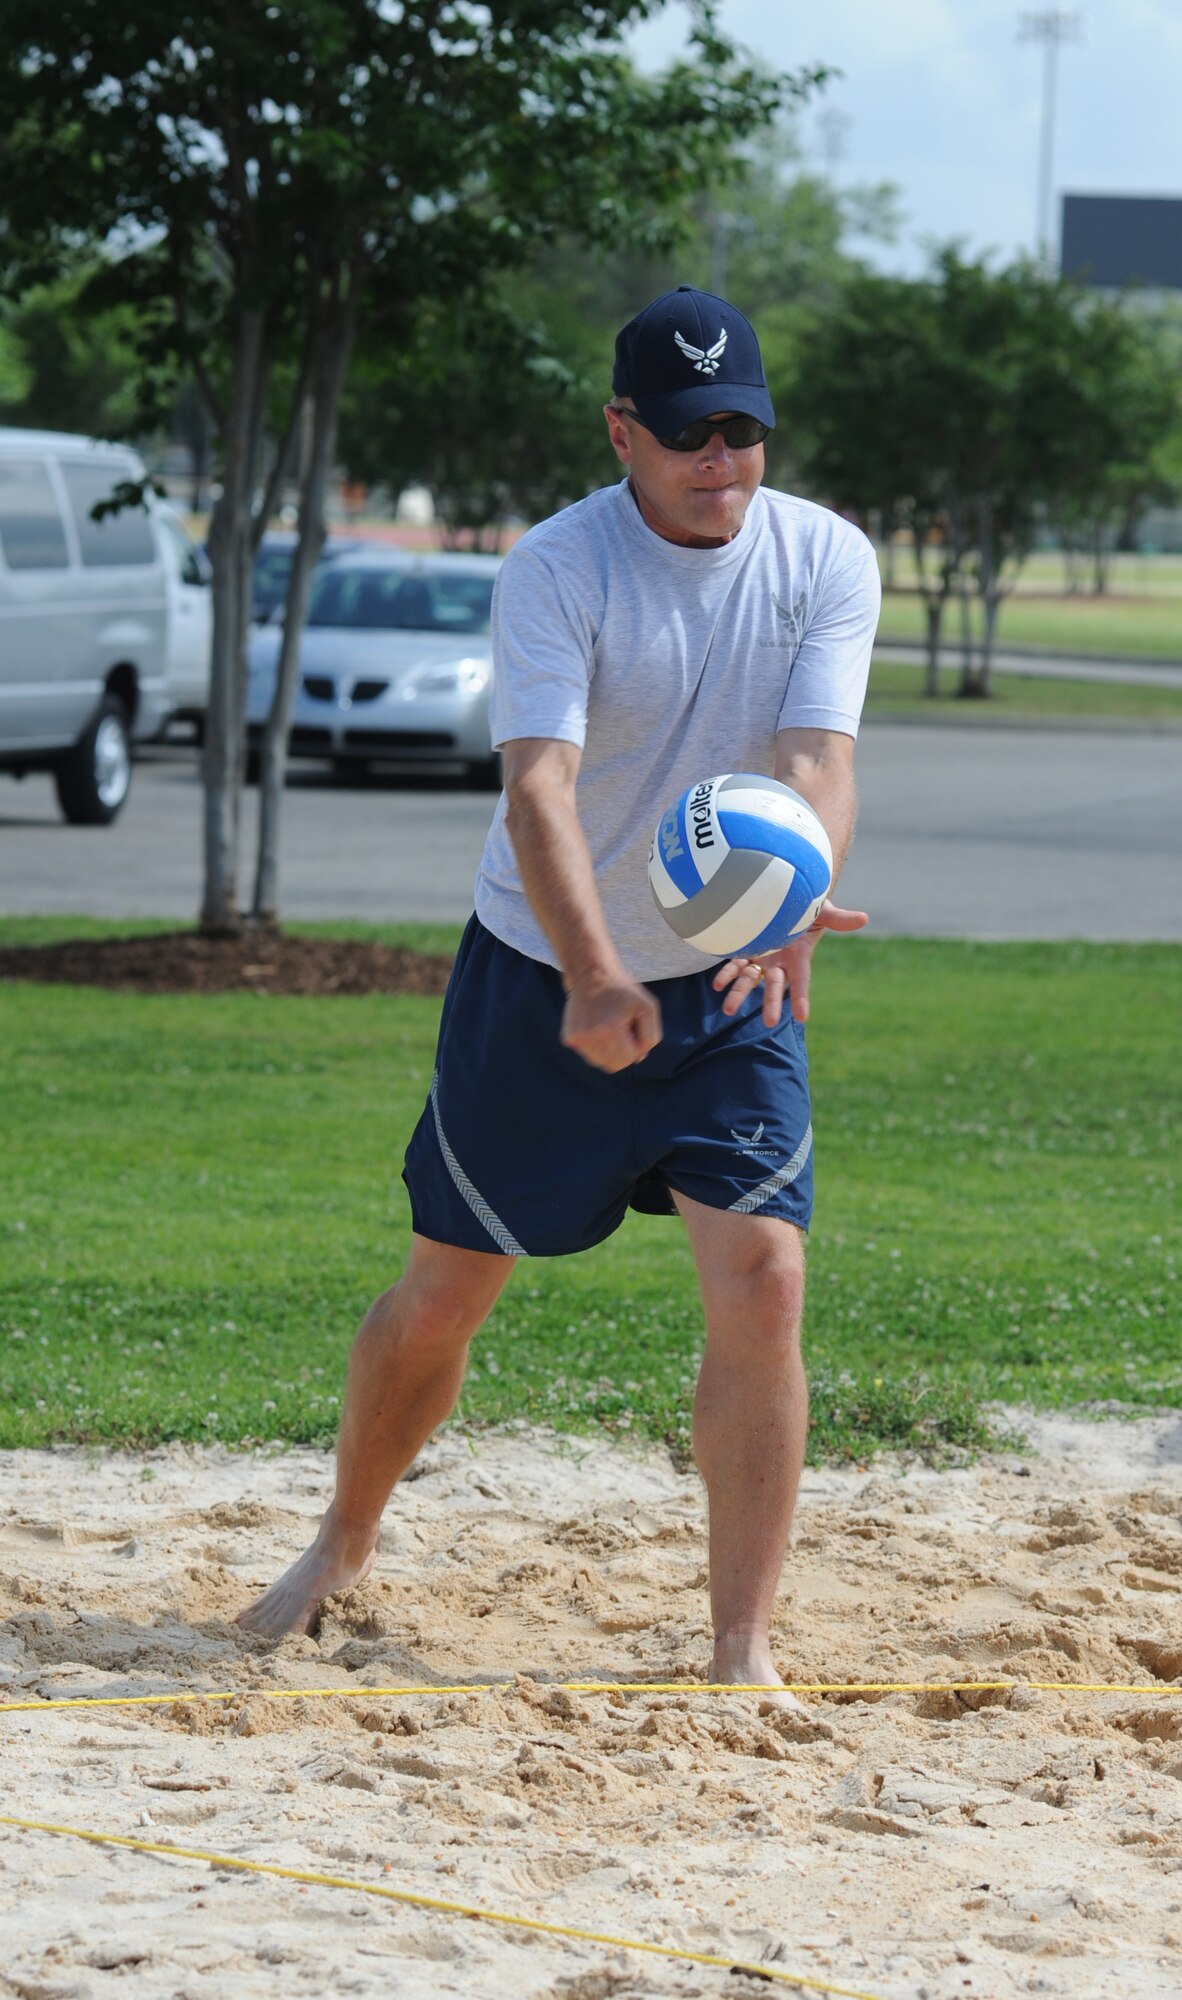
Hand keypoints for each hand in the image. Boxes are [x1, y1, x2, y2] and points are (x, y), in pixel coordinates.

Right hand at [561, 974, 662, 1071]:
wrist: (590, 973)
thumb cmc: (623, 990)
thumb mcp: (648, 1007)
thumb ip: (650, 1036)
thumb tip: (638, 1059)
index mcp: (610, 1029)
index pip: (628, 1059)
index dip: (634, 1046)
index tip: (631, 1026)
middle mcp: (589, 1037)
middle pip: (612, 1066)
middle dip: (621, 1051)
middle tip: (620, 1028)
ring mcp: (576, 1039)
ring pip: (599, 1062)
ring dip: (607, 1050)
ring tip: (607, 1026)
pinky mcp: (568, 1038)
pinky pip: (588, 1054)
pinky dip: (595, 1044)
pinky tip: (596, 1025)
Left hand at [713, 898, 868, 1026]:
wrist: (785, 898)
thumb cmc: (809, 906)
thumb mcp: (824, 911)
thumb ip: (839, 919)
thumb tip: (865, 918)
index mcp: (799, 956)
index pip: (801, 981)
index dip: (801, 998)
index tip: (802, 1018)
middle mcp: (779, 962)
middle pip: (774, 986)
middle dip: (770, 1003)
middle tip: (768, 1023)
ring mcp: (761, 958)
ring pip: (749, 980)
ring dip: (739, 994)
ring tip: (727, 1010)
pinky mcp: (745, 949)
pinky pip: (735, 964)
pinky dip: (726, 974)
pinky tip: (717, 984)